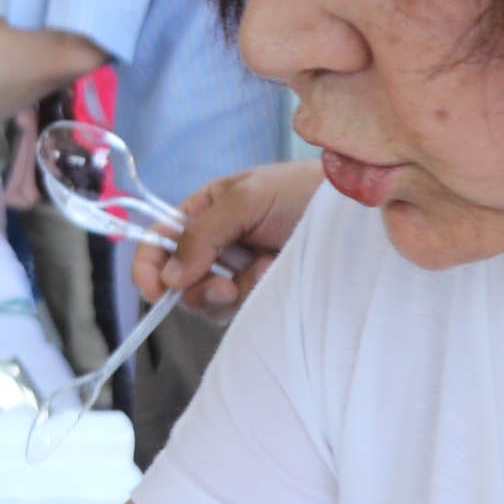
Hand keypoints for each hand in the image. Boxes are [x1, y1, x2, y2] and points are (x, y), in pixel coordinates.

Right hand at [136, 164, 325, 316]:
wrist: (355, 212)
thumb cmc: (299, 192)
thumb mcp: (246, 199)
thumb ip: (202, 234)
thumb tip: (169, 279)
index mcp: (203, 214)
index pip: (158, 243)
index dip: (148, 269)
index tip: (155, 292)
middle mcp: (215, 246)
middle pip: (180, 283)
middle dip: (200, 289)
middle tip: (227, 285)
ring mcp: (238, 273)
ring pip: (209, 303)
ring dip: (232, 293)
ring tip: (266, 269)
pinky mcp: (261, 295)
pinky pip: (238, 312)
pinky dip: (252, 299)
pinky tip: (275, 278)